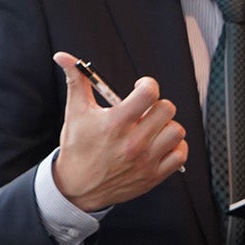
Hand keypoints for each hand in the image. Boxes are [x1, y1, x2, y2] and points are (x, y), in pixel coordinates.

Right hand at [49, 51, 187, 212]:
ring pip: (176, 131)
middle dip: (156, 105)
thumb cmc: (77, 148)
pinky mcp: (153, 176)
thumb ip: (75, 81)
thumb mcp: (75, 112)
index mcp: (115, 123)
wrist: (76, 187)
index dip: (147, 85)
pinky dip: (174, 147)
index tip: (140, 89)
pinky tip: (159, 144)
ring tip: (151, 128)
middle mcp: (133, 142)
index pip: (149, 93)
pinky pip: (180, 154)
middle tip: (144, 111)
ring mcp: (145, 160)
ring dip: (166, 126)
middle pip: (166, 109)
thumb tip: (64, 57)